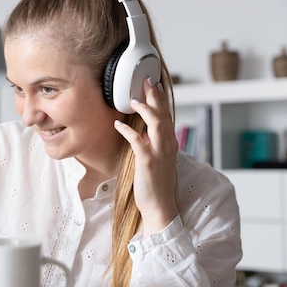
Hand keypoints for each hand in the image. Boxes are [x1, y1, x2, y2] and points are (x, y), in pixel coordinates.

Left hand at [113, 77, 178, 235]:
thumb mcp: (156, 160)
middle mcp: (167, 146)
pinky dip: (128, 131)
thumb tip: (142, 132)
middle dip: (155, 96)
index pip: (167, 116)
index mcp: (169, 144)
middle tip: (147, 80)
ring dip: (146, 110)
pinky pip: (138, 142)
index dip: (161, 99)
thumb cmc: (155, 184)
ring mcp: (159, 154)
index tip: (155, 84)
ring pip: (157, 125)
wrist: (160, 206)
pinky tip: (118, 124)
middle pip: (164, 115)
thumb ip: (152, 144)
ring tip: (134, 99)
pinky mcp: (147, 163)